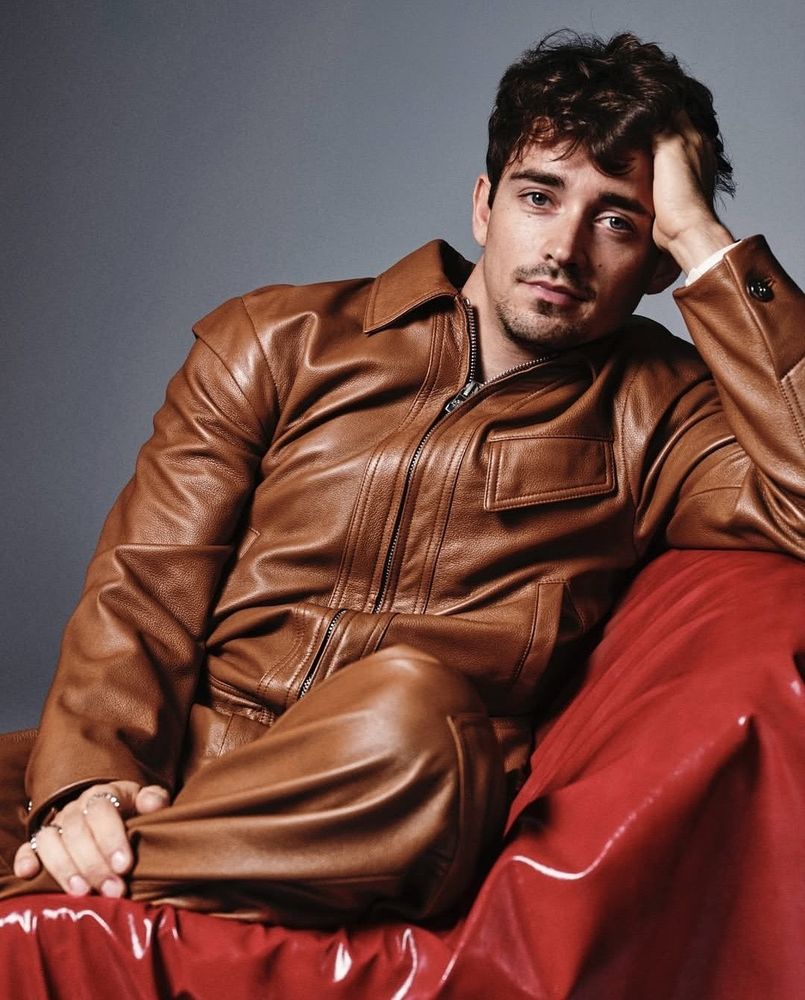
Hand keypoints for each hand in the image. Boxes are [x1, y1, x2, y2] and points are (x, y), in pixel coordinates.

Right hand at [13, 781, 169, 897]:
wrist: (107, 809)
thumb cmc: (130, 810)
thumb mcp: (144, 801)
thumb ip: (153, 800)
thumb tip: (154, 804)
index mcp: (102, 794)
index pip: (102, 811)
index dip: (112, 838)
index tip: (125, 866)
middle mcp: (75, 808)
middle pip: (77, 832)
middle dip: (94, 864)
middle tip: (114, 890)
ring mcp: (56, 825)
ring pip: (51, 842)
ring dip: (65, 868)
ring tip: (82, 893)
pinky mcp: (41, 843)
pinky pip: (28, 847)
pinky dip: (26, 859)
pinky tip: (29, 874)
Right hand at [651, 113, 733, 273]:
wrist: (683, 230)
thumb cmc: (680, 193)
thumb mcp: (671, 148)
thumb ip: (664, 126)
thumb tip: (653, 106)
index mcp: (695, 138)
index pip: (676, 109)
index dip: (659, 101)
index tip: (641, 95)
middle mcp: (695, 151)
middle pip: (674, 125)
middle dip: (658, 117)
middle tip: (635, 110)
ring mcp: (686, 170)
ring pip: (668, 145)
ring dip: (655, 138)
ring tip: (636, 132)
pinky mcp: (675, 188)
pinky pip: (662, 165)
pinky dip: (652, 158)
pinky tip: (641, 161)